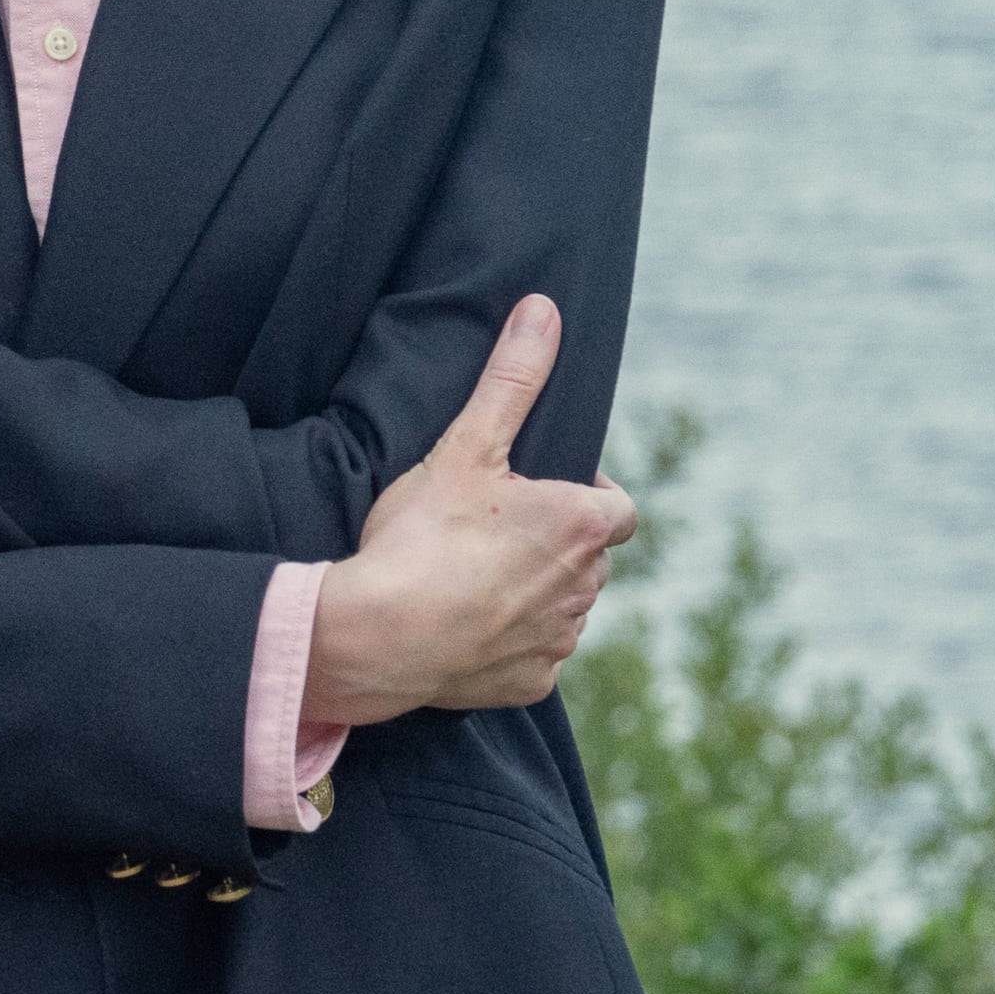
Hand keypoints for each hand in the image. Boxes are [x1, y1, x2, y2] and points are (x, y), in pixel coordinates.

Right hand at [306, 295, 640, 727]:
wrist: (376, 635)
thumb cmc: (421, 536)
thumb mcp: (466, 445)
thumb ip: (512, 379)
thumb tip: (544, 310)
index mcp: (580, 526)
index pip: (618, 508)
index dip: (588, 496)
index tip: (542, 491)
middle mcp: (586, 588)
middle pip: (589, 558)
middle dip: (555, 544)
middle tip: (493, 530)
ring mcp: (559, 641)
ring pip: (563, 608)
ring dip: (535, 593)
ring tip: (472, 576)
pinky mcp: (529, 683)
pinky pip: (534, 657)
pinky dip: (509, 642)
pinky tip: (463, 623)